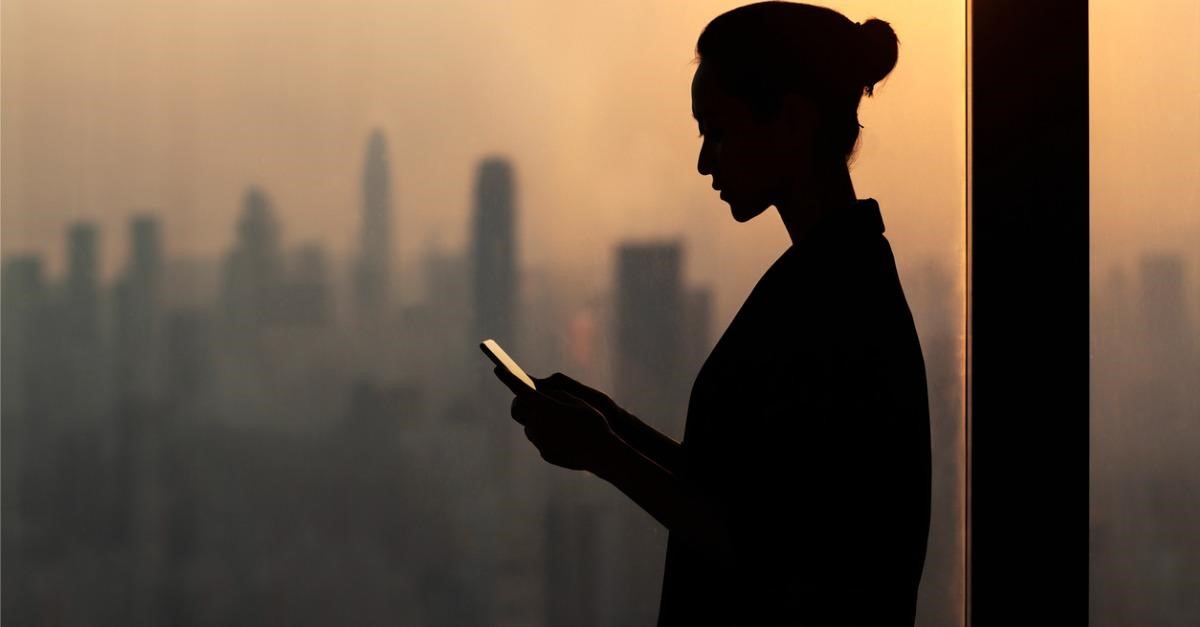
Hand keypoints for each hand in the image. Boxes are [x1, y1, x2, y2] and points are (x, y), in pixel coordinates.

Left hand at [494, 367, 619, 471]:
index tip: (498, 368)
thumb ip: (554, 394)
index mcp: (544, 407)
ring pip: (528, 425)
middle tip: (528, 396)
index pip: (520, 388)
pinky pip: (539, 439)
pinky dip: (545, 433)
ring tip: (553, 416)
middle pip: (517, 409)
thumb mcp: (576, 400)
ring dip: (534, 418)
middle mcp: (536, 424)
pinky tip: (562, 433)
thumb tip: (539, 393)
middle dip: (520, 401)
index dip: (508, 377)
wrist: (602, 453)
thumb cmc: (592, 422)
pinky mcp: (545, 453)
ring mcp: (539, 440)